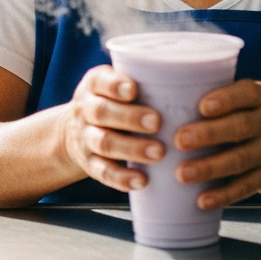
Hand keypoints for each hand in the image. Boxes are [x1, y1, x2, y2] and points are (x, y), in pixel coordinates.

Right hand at [60, 65, 164, 192]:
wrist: (71, 132)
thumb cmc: (111, 102)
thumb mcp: (114, 86)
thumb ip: (141, 81)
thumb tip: (189, 79)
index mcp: (94, 85)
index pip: (99, 81)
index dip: (114, 86)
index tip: (134, 90)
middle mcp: (85, 110)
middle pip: (101, 112)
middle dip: (129, 117)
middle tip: (157, 122)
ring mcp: (84, 138)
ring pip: (104, 143)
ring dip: (132, 148)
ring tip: (159, 152)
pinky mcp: (89, 164)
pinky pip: (103, 172)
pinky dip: (122, 178)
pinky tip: (142, 181)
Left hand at [173, 79, 260, 208]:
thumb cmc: (260, 118)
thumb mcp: (253, 101)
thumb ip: (224, 99)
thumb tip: (167, 101)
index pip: (247, 93)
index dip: (226, 99)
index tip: (202, 106)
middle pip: (241, 127)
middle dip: (209, 134)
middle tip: (179, 140)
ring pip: (240, 159)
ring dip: (210, 168)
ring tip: (182, 174)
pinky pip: (245, 187)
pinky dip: (223, 195)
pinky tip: (201, 200)